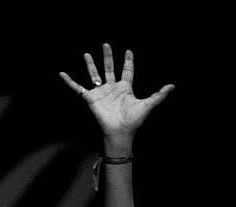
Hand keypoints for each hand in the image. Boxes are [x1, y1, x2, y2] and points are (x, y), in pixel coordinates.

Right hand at [59, 43, 174, 136]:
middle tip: (106, 44)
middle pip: (109, 68)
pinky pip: (77, 88)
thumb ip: (159, 95)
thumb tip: (173, 86)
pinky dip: (69, 82)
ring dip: (91, 65)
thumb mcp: (148, 105)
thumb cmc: (133, 120)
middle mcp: (112, 89)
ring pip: (94, 75)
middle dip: (108, 57)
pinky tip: (62, 74)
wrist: (120, 132)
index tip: (129, 51)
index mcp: (125, 88)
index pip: (127, 71)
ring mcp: (101, 93)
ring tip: (87, 54)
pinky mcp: (90, 99)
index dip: (128, 61)